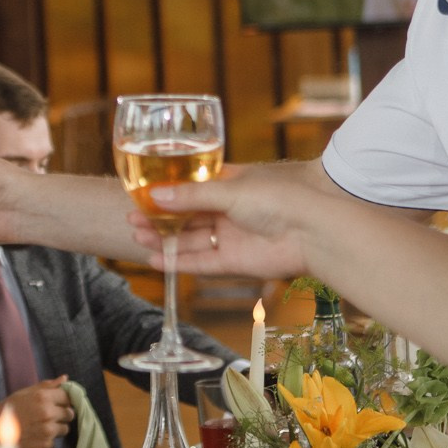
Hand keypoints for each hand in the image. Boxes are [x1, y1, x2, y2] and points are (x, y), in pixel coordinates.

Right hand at [0, 377, 75, 447]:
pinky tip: (35, 435)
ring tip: (40, 425)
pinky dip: (48, 438)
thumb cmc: (6, 411)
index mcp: (43, 397)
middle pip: (70, 413)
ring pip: (65, 427)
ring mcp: (48, 430)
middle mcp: (48, 413)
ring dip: (57, 426)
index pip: (67, 396)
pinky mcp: (46, 444)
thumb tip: (64, 378)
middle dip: (61, 413)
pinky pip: (55, 439)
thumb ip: (46, 385)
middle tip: (47, 415)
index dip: (62, 399)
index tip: (57, 402)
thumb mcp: (24, 393)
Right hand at [125, 164, 317, 278]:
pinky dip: (179, 262)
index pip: (190, 188)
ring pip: (190, 240)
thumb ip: (191, 197)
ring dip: (164, 239)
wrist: (315, 230)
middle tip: (132, 219)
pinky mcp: (236, 261)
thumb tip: (155, 196)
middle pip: (186, 216)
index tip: (140, 195)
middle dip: (159, 218)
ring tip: (138, 237)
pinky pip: (202, 262)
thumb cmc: (280, 197)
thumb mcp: (229, 190)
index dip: (165, 192)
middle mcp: (229, 211)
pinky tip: (156, 260)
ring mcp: (232, 237)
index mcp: (230, 185)